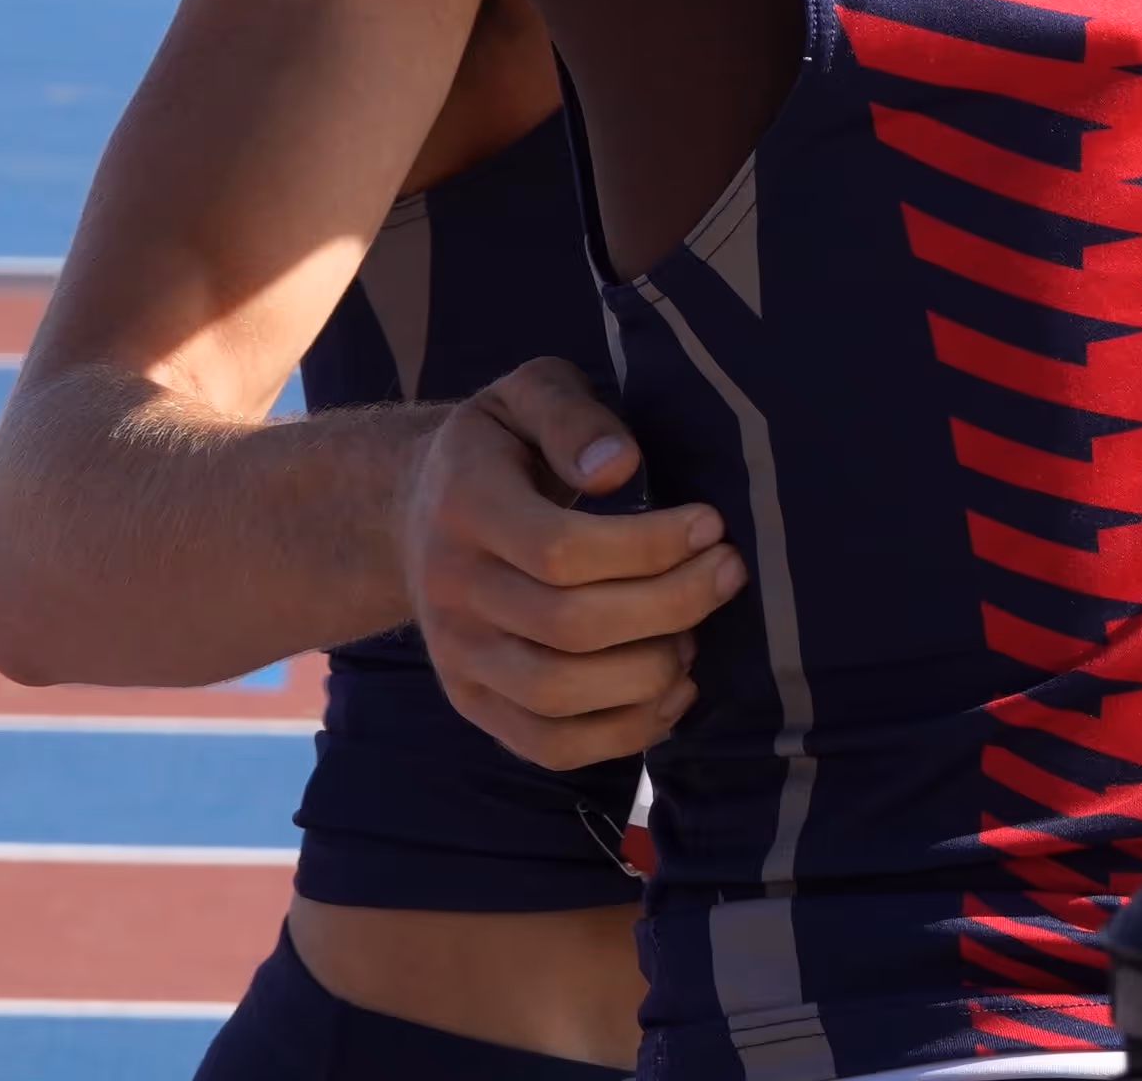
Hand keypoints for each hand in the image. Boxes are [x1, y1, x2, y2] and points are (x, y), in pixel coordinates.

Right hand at [400, 357, 739, 770]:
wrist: (414, 512)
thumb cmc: (498, 448)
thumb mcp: (528, 395)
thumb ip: (572, 417)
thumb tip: (619, 466)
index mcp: (464, 504)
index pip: (560, 549)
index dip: (649, 546)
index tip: (710, 524)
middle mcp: (450, 589)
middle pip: (569, 627)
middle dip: (671, 605)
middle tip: (727, 572)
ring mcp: (456, 656)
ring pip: (559, 695)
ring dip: (651, 672)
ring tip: (695, 632)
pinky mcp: (472, 704)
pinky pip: (549, 746)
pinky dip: (624, 733)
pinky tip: (673, 690)